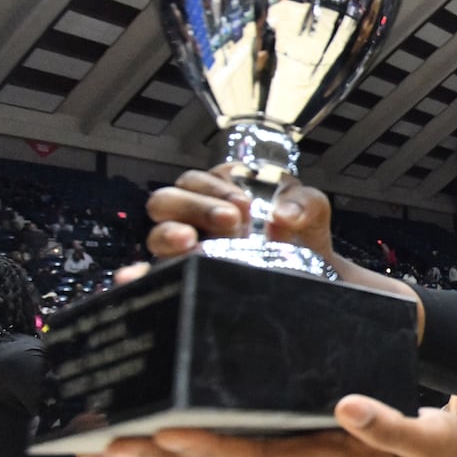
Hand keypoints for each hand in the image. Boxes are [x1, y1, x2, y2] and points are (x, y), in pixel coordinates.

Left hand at [106, 398, 456, 456]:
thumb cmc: (433, 450)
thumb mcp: (424, 437)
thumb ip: (388, 424)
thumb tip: (348, 404)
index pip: (256, 454)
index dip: (210, 445)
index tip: (166, 430)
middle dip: (167, 455)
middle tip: (112, 444)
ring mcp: (295, 453)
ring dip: (170, 453)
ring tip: (119, 443)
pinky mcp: (298, 442)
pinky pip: (243, 441)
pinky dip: (202, 437)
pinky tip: (172, 429)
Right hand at [141, 166, 335, 261]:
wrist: (314, 277)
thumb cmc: (301, 235)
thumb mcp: (311, 210)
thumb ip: (304, 204)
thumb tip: (285, 216)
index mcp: (220, 190)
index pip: (199, 180)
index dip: (215, 188)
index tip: (243, 203)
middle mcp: (195, 215)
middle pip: (168, 200)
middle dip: (195, 207)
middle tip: (230, 221)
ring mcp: (186, 247)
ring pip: (157, 232)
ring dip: (170, 235)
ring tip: (192, 243)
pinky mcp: (183, 275)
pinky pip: (152, 273)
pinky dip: (143, 273)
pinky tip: (143, 275)